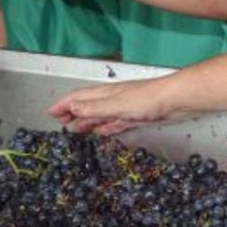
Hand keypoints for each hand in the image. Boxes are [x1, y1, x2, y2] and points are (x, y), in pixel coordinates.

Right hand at [49, 77, 183, 134]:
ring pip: (100, 116)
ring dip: (87, 123)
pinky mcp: (136, 118)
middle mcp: (112, 99)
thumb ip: (95, 107)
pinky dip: (106, 128)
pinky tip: (102, 132)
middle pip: (87, 106)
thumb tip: (71, 107)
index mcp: (105, 94)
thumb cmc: (147, 99)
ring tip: (77, 132)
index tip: (50, 114)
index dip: (63, 105)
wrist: (176, 100)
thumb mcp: (117, 104)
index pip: (78, 98)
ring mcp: (124, 108)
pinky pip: (115, 123)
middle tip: (61, 126)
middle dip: (72, 114)